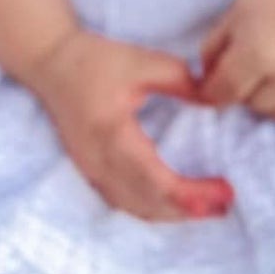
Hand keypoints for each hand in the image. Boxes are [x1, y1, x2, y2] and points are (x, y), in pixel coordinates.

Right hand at [25, 28, 233, 223]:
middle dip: (188, 210)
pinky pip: (123, 201)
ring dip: (171, 214)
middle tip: (224, 205)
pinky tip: (172, 204)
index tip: (224, 191)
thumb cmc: (94, 59)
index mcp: (112, 134)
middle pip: (148, 202)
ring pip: (135, 207)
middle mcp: (99, 161)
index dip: (191, 193)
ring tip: (206, 208)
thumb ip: (180, 79)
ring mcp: (91, 169)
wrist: (50, 62)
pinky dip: (151, 207)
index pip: (156, 178)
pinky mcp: (89, 170)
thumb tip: (213, 98)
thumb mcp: (141, 59)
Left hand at [196, 0, 274, 121]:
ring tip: (274, 61)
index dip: (211, 88)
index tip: (212, 79)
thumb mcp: (236, 12)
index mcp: (256, 52)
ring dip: (263, 95)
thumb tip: (203, 83)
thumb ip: (212, 49)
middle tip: (251, 57)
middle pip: (245, 103)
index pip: (221, 92)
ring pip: (269, 112)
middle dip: (240, 86)